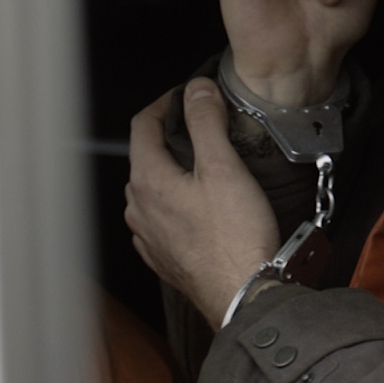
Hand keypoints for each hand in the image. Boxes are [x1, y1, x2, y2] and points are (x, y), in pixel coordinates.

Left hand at [125, 79, 280, 328]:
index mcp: (148, 181)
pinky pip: (162, 217)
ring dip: (174, 169)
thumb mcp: (224, 167)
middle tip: (202, 124)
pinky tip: (201, 203)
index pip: (142, 125)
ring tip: (206, 163)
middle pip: (146, 155)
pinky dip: (177, 201)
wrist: (244, 293)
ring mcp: (149, 235)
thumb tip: (196, 91)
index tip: (188, 95)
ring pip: (153, 187)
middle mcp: (139, 208)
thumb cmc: (235, 237)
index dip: (166, 102)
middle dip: (171, 135)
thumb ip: (206, 122)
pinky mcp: (164, 256)